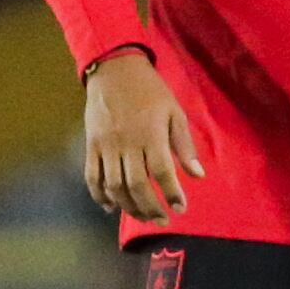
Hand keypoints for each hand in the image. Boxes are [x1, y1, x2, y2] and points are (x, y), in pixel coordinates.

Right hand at [82, 50, 202, 221]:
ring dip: (128, 206)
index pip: (162, 172)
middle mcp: (127, 142)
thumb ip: (184, 145)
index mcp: (151, 133)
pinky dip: (99, 195)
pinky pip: (92, 176)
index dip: (171, 194)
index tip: (180, 208)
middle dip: (151, 208)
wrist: (114, 69)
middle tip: (162, 220)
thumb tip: (198, 176)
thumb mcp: (174, 112)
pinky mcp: (91, 144)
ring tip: (142, 216)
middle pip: (137, 185)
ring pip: (114, 186)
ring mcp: (106, 145)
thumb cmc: (150, 91)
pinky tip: (111, 207)